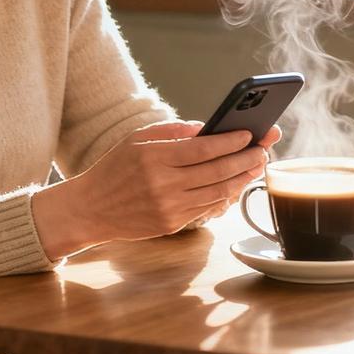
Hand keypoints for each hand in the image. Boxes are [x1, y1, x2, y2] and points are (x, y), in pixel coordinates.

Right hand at [32, 120, 269, 260]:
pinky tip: (235, 184)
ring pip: (218, 192)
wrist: (89, 209)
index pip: (204, 148)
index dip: (231, 141)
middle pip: (218, 171)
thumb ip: (172, 132)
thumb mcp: (136, 140)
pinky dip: (225, 195)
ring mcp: (169, 207)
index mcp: (155, 158)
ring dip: (242, 178)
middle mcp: (164, 184)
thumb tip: (206, 128)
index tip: (249, 133)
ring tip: (257, 166)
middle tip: (264, 150)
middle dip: (246, 159)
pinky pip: (207, 208)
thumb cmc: (114, 169)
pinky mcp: (171, 224)